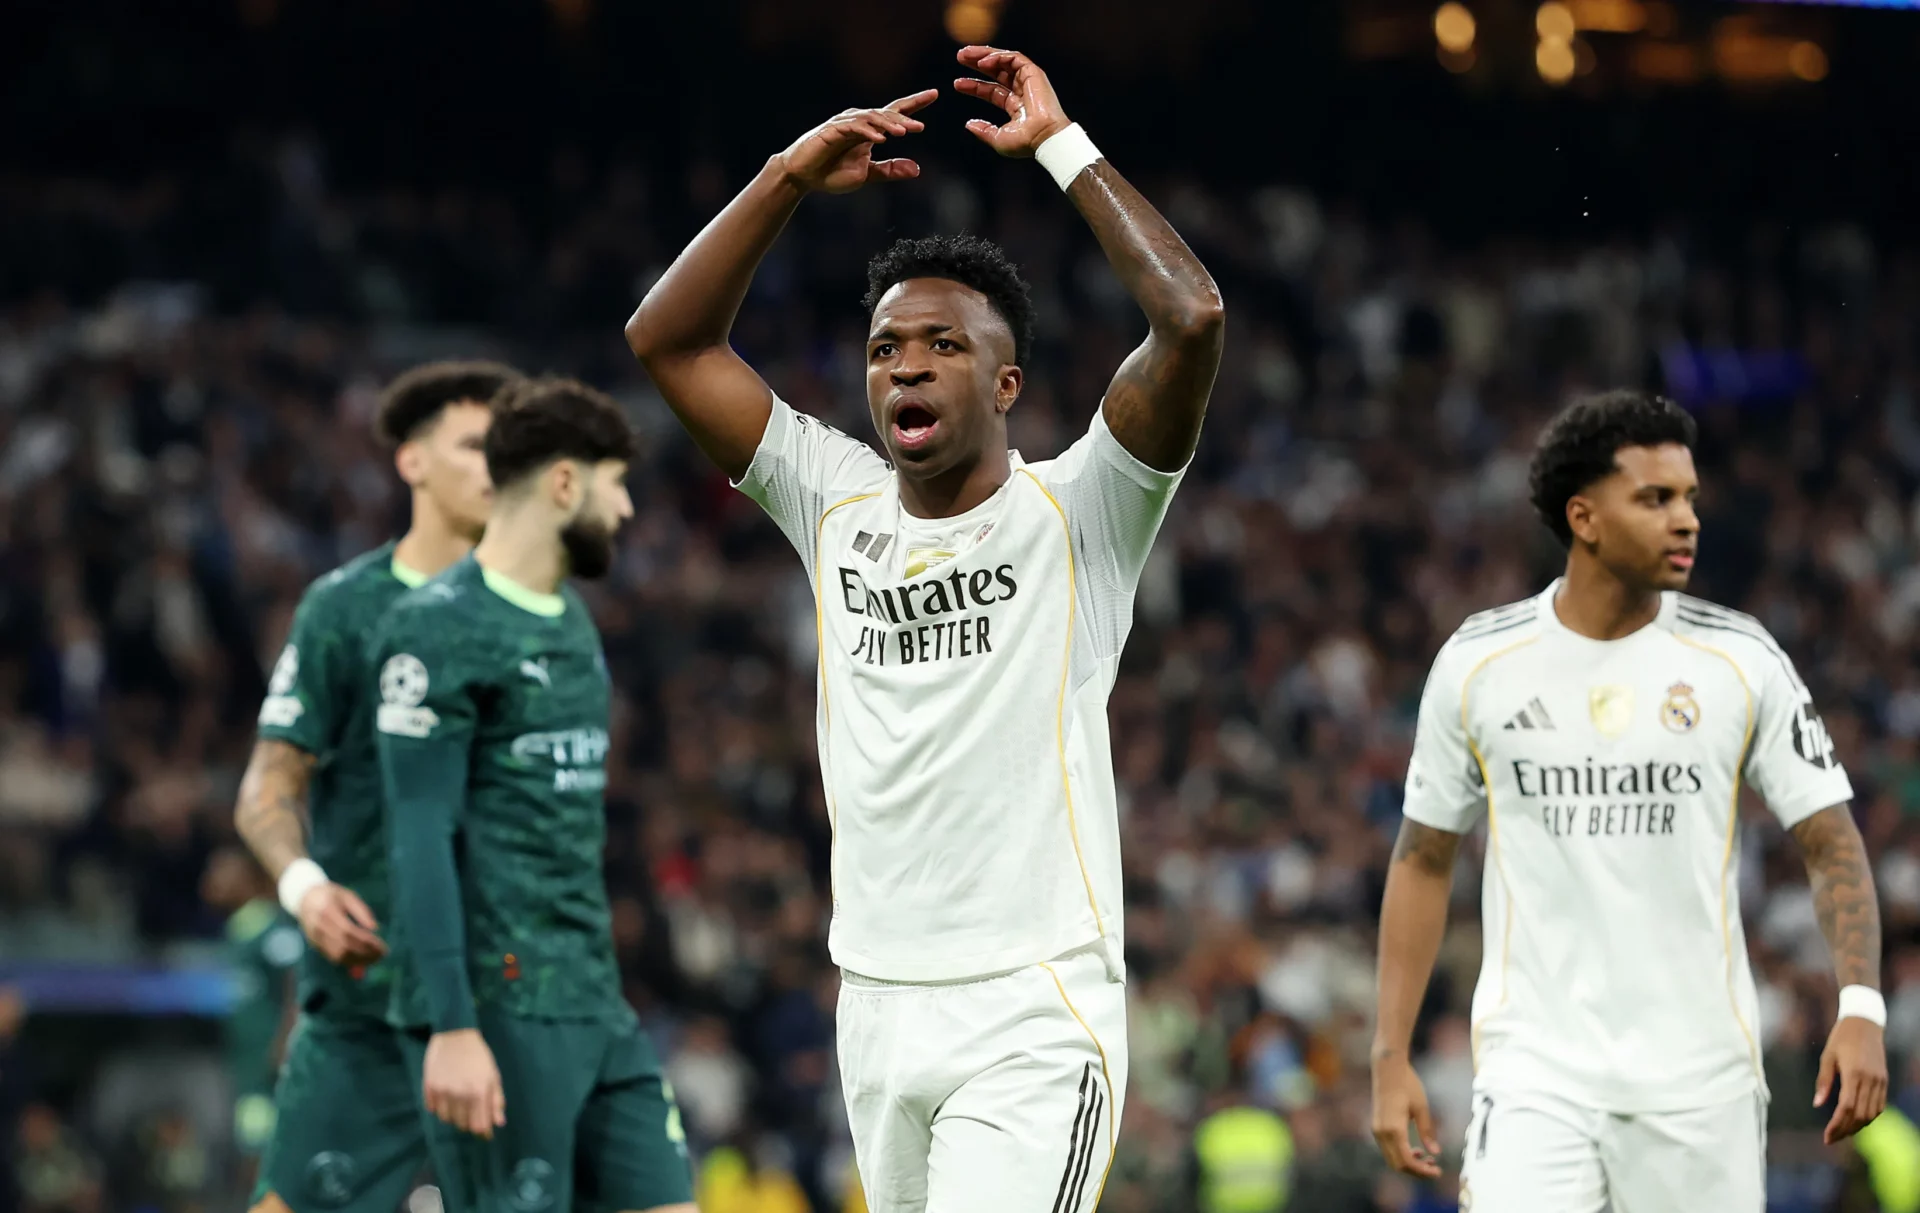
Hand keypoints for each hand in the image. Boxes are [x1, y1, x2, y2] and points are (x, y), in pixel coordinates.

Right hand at [296, 881, 386, 965]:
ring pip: (337, 955)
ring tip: (373, 959)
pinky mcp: (314, 944)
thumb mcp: (348, 896)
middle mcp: (319, 927)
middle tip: (381, 955)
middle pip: (343, 946)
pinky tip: (361, 959)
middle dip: (364, 953)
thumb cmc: (331, 895)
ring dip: (357, 960)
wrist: (304, 898)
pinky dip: (348, 961)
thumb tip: (374, 928)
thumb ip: (361, 911)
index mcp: (328, 911)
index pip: (348, 931)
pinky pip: (332, 957)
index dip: (366, 942)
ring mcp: (315, 937)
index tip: (382, 947)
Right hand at [423, 1028, 506, 1138]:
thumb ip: (496, 1100)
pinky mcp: (429, 1088)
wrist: (454, 1034)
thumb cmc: (478, 1055)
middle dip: (469, 1123)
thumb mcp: (493, 1075)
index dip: (483, 1133)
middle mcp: (459, 1096)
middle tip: (472, 1113)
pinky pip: (433, 1109)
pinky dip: (440, 1109)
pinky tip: (446, 1099)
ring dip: (454, 1117)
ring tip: (459, 1105)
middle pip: (462, 1125)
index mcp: (479, 1092)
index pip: (479, 1126)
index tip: (485, 1133)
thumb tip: (499, 1123)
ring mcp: (442, 1092)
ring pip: (446, 1119)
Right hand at [774, 91, 935, 194]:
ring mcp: (844, 124)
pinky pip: (852, 128)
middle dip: (904, 117)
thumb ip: (889, 170)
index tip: (934, 94)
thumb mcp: (866, 174)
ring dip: (888, 124)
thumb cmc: (831, 173)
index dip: (914, 103)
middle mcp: (859, 122)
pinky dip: (867, 132)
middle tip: (920, 127)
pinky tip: (880, 139)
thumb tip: (918, 169)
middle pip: (886, 113)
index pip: (895, 112)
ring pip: (871, 118)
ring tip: (905, 132)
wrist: (802, 177)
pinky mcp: (831, 130)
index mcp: (869, 131)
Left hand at [954, 45, 1072, 157]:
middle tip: (960, 57)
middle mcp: (1022, 92)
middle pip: (997, 72)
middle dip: (978, 63)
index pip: (992, 91)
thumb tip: (969, 124)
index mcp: (1016, 107)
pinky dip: (998, 57)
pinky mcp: (1034, 73)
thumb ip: (984, 131)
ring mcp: (1029, 82)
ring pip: (1004, 61)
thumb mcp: (999, 138)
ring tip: (965, 54)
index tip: (957, 83)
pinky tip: (983, 62)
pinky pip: (1014, 58)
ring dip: (985, 54)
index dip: (974, 86)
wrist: (1043, 137)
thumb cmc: (1025, 142)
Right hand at [1371, 1049, 1442, 1178]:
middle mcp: (1382, 1132)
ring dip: (1409, 1164)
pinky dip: (1401, 1155)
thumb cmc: (1407, 1084)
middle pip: (1397, 1164)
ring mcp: (1377, 1130)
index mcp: (1394, 1129)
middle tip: (1435, 1169)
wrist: (1387, 1069)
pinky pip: (1388, 1149)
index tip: (1439, 1172)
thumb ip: (1427, 1132)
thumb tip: (1435, 1152)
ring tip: (1428, 1160)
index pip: (1407, 1161)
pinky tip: (1415, 1151)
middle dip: (1417, 1171)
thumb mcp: (1421, 1108)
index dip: (1423, 1171)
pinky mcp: (1377, 1127)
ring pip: (1392, 1158)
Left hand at [1816, 1015, 1887, 1142]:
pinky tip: (1856, 1120)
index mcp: (1854, 1074)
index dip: (1836, 1125)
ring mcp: (1880, 1081)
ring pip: (1872, 1113)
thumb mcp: (1827, 1056)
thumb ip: (1824, 1082)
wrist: (1864, 1023)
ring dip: (1858, 1126)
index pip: (1846, 1108)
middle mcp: (1870, 1080)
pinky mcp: (1884, 1080)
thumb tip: (1817, 1104)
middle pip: (1860, 1115)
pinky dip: (1868, 1116)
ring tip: (1842, 1132)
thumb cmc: (1841, 1038)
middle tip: (1832, 1139)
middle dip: (1846, 1130)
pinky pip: (1879, 1105)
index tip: (1827, 1136)